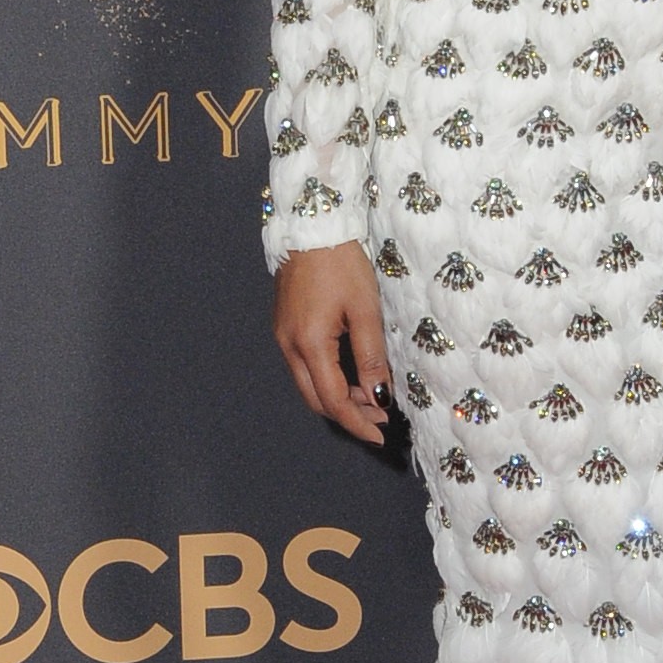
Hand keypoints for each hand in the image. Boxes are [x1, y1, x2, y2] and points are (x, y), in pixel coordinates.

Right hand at [274, 244, 392, 444]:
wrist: (311, 226)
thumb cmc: (341, 263)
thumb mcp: (365, 310)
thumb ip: (371, 357)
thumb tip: (379, 396)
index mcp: (310, 343)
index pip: (333, 400)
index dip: (357, 422)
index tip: (380, 435)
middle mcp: (289, 345)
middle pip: (316, 399)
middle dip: (348, 415)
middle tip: (380, 420)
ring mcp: (283, 336)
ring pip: (308, 385)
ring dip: (337, 398)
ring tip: (370, 398)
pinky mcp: (284, 326)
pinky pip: (304, 367)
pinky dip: (327, 380)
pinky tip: (349, 376)